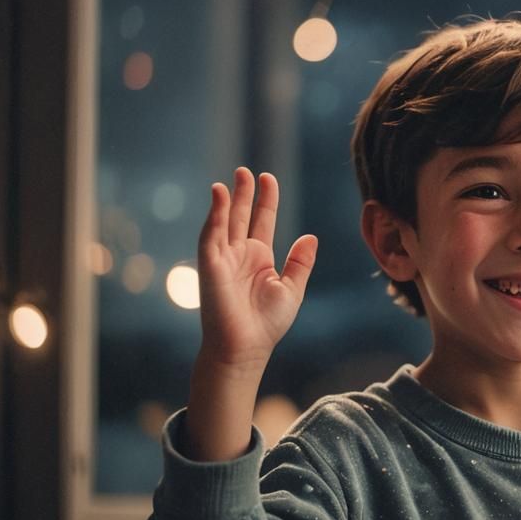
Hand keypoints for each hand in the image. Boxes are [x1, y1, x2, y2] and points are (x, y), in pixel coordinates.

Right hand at [196, 167, 316, 375]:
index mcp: (260, 258)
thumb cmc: (267, 324)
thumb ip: (300, 262)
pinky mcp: (210, 266)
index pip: (262, 220)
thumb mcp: (291, 289)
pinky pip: (211, 235)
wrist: (246, 349)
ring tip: (232, 178)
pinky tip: (218, 195)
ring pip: (224, 221)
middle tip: (245, 171)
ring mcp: (224, 259)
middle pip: (241, 216)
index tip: (267, 178)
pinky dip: (214, 215)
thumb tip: (310, 236)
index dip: (265, 200)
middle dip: (243, 193)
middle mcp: (240, 255)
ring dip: (227, 199)